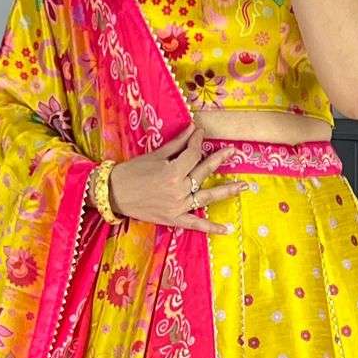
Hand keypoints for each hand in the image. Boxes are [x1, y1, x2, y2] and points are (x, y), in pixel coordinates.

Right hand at [107, 123, 248, 234]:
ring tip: (244, 186)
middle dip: (219, 159)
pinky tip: (227, 229)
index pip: (193, 154)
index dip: (199, 141)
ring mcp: (178, 206)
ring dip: (227, 191)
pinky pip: (195, 224)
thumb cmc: (131, 172)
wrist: (113, 193)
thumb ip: (177, 144)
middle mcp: (178, 189)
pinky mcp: (174, 219)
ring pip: (207, 197)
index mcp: (172, 172)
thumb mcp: (154, 155)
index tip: (201, 132)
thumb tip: (193, 128)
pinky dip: (211, 228)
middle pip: (203, 172)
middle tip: (233, 151)